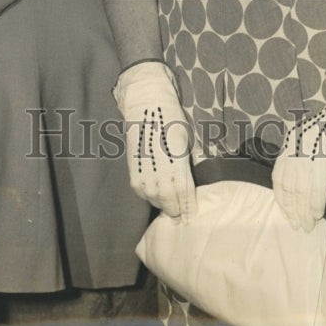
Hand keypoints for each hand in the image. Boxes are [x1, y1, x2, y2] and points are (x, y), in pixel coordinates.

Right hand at [113, 61, 196, 222]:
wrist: (146, 106)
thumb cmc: (172, 120)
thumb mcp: (187, 141)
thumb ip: (188, 165)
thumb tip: (191, 180)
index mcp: (178, 166)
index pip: (185, 197)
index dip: (188, 209)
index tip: (192, 217)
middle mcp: (160, 174)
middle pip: (169, 204)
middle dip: (176, 212)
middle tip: (180, 218)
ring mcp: (145, 174)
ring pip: (154, 201)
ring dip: (162, 205)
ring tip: (169, 208)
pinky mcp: (133, 171)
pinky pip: (142, 192)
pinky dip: (149, 196)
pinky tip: (155, 195)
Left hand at [272, 70, 325, 231]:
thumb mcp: (314, 139)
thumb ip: (305, 156)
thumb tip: (304, 185)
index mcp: (291, 141)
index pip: (278, 175)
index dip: (281, 197)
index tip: (287, 212)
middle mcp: (295, 147)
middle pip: (288, 186)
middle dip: (291, 209)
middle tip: (296, 225)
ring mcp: (308, 153)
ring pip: (300, 190)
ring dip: (303, 212)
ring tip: (307, 226)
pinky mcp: (324, 159)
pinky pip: (316, 188)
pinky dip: (316, 205)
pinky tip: (318, 216)